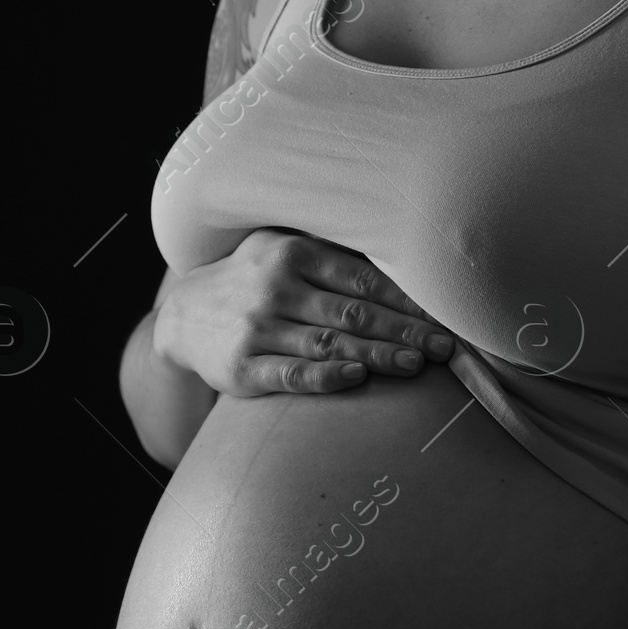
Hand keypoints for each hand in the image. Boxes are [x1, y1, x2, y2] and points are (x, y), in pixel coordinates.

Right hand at [154, 228, 456, 398]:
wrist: (182, 316)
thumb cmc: (251, 280)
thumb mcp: (282, 250)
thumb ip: (333, 257)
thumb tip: (410, 271)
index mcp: (292, 252)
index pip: (362, 277)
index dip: (407, 300)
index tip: (444, 316)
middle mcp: (274, 287)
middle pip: (353, 312)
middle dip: (404, 331)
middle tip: (445, 347)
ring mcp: (257, 328)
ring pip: (330, 344)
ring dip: (378, 356)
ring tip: (416, 365)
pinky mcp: (242, 367)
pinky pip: (291, 374)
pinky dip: (326, 376)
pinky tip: (357, 378)